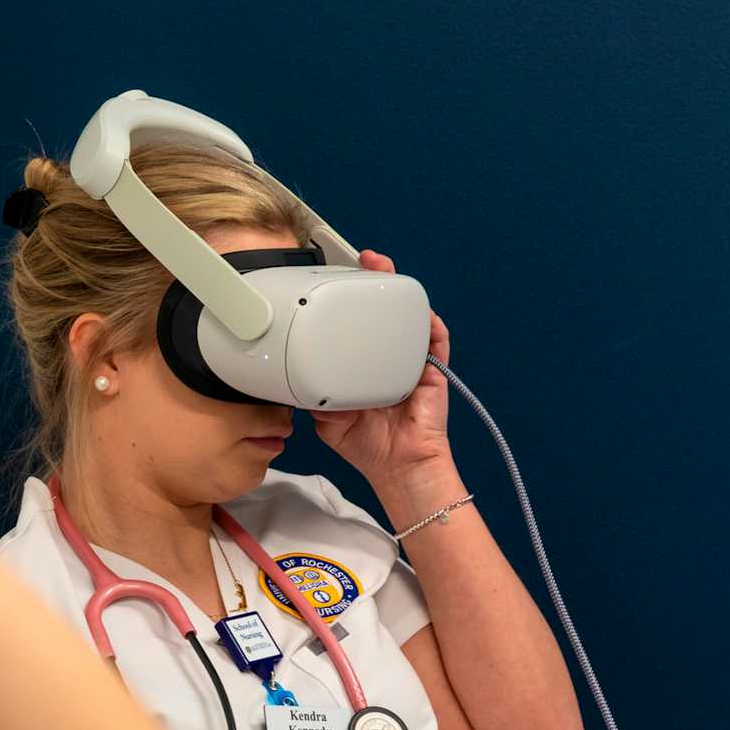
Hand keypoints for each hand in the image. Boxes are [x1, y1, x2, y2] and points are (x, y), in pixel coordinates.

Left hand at [309, 250, 453, 482]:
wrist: (398, 467)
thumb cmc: (367, 445)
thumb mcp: (328, 421)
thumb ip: (314, 399)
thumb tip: (293, 384)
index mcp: (362, 368)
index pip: (356, 327)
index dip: (349, 303)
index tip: (334, 281)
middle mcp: (387, 360)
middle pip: (385, 313)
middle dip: (378, 283)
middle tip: (365, 262)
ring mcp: (411, 363)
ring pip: (410, 320)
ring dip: (403, 294)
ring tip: (388, 272)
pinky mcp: (433, 372)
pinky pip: (436, 342)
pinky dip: (431, 326)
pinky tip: (421, 314)